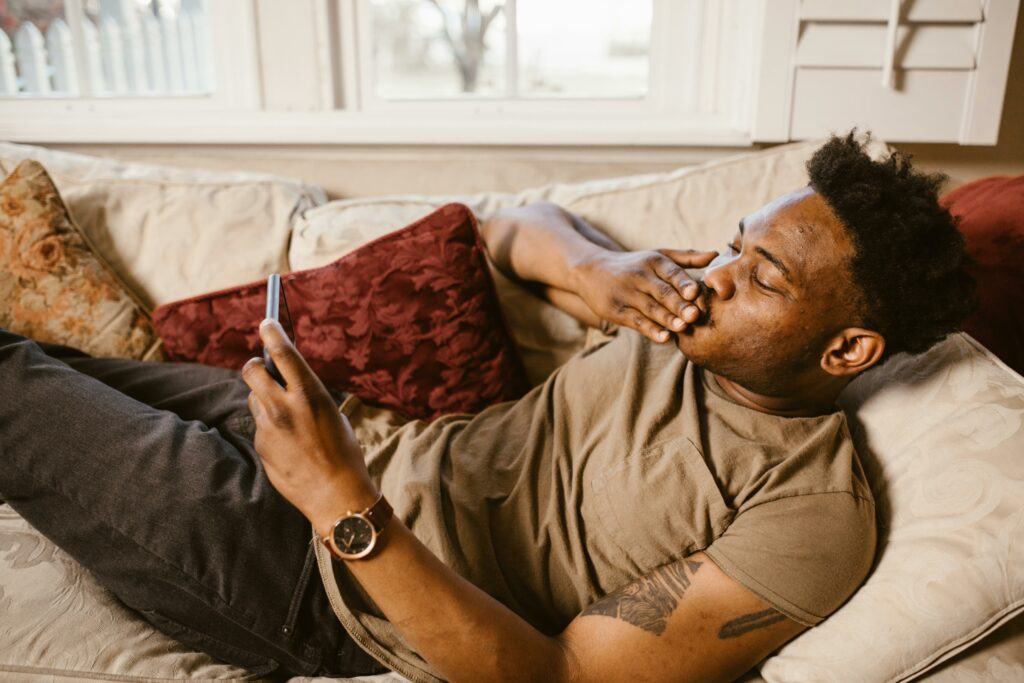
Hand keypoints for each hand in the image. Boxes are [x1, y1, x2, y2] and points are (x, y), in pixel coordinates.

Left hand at [242, 319, 377, 536]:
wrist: (336, 495)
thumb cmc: (344, 453)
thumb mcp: (332, 414)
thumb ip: (307, 397)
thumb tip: (288, 386)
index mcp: (310, 393)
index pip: (283, 352)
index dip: (272, 333)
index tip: (267, 322)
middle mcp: (284, 407)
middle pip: (252, 371)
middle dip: (255, 366)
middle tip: (260, 368)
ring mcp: (268, 427)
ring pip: (254, 400)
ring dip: (264, 400)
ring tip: (286, 416)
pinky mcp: (260, 446)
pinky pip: (260, 427)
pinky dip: (270, 428)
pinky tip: (289, 444)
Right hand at [571, 248, 717, 341]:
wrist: (591, 270)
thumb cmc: (634, 265)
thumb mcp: (657, 255)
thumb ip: (687, 257)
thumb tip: (716, 255)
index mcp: (653, 261)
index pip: (671, 272)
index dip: (682, 282)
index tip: (695, 292)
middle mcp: (639, 276)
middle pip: (661, 292)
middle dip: (678, 304)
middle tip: (694, 315)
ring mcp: (626, 294)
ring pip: (650, 308)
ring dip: (667, 319)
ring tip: (683, 328)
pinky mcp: (616, 310)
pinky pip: (636, 321)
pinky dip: (650, 330)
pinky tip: (664, 338)